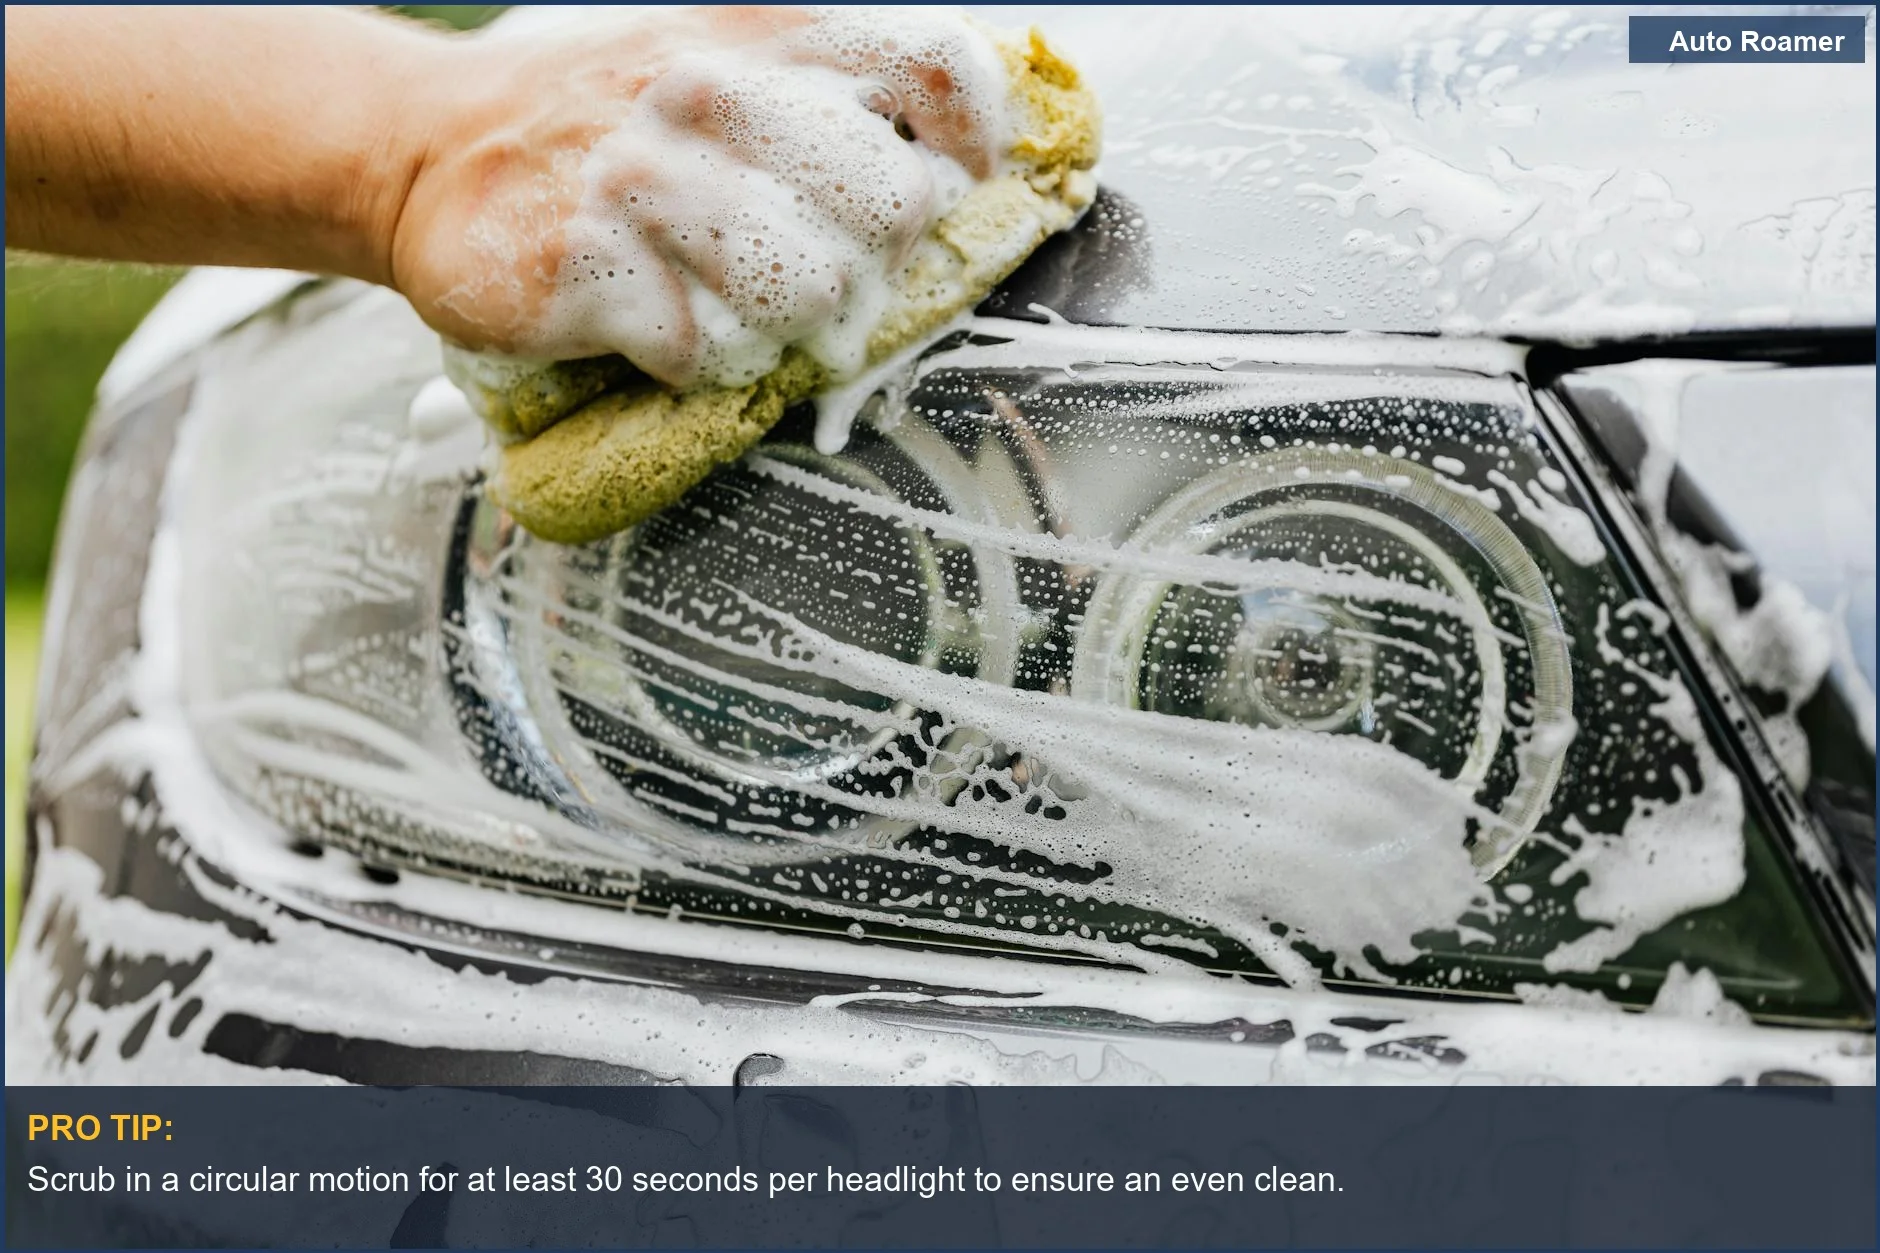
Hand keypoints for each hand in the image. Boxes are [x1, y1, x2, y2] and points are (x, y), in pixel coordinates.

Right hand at [392, 6, 1012, 389]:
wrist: (428, 151)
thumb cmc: (602, 119)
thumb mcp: (720, 59)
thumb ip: (833, 93)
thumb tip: (953, 175)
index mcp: (759, 29)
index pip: (931, 60)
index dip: (971, 139)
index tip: (958, 182)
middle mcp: (707, 87)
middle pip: (892, 203)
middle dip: (869, 254)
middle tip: (808, 258)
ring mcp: (642, 177)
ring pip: (811, 289)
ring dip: (779, 316)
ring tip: (721, 293)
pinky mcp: (586, 266)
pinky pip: (707, 351)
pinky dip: (688, 354)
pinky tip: (648, 315)